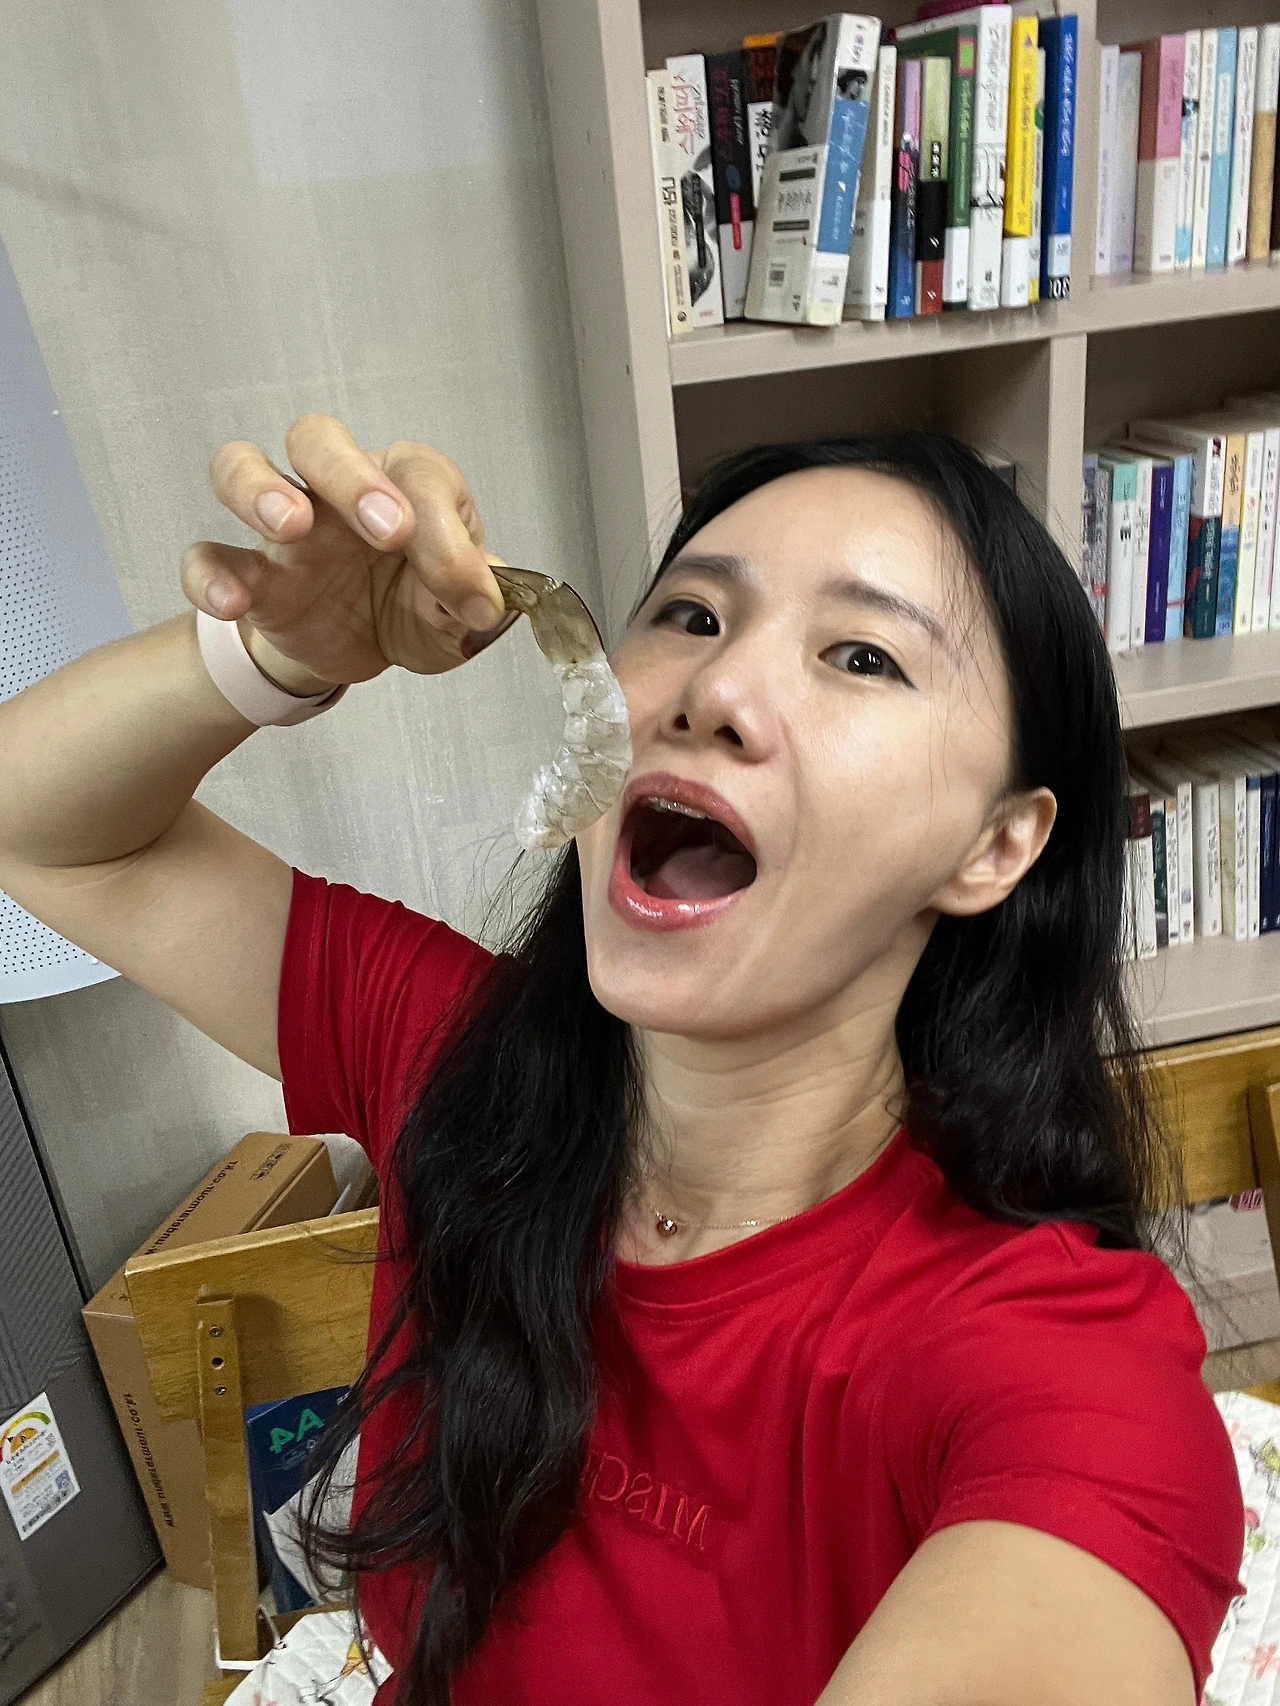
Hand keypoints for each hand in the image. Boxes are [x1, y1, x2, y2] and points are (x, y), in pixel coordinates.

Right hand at [181, 414, 514, 689]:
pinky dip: (210, 573)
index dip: (446, 534)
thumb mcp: (458, 615)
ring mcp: (285, 525)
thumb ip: (471, 602)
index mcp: (404, 484)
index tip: (466, 593)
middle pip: (319, 439)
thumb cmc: (416, 605)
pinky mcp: (251, 573)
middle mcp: (337, 489)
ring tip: (290, 527)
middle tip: (387, 529)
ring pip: (243, 465)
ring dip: (260, 489)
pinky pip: (207, 555)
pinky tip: (232, 600)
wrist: (367, 647)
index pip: (419, 479)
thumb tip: (482, 604)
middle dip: (350, 475)